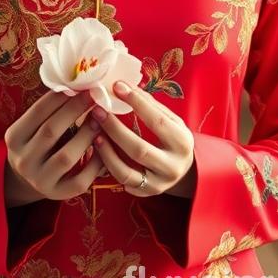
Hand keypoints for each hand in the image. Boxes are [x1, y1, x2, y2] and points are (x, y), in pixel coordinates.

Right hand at [4, 89, 105, 205]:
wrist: (28, 178)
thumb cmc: (37, 141)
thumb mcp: (33, 126)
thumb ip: (50, 110)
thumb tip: (78, 84)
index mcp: (15, 137)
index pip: (38, 111)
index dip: (61, 97)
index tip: (80, 85)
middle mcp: (23, 160)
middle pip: (51, 131)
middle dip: (75, 110)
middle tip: (94, 97)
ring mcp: (39, 179)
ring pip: (66, 156)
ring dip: (86, 135)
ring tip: (100, 120)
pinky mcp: (57, 194)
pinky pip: (79, 181)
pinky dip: (94, 164)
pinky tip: (103, 148)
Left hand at [90, 80, 195, 197]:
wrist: (183, 168)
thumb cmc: (172, 136)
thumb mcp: (170, 119)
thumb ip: (150, 105)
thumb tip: (125, 85)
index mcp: (182, 141)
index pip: (157, 120)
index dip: (136, 103)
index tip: (117, 86)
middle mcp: (172, 166)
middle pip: (139, 148)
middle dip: (115, 129)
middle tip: (97, 110)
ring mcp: (159, 183)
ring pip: (127, 171)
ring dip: (106, 152)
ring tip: (94, 132)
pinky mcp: (146, 193)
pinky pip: (122, 182)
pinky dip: (108, 166)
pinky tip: (98, 150)